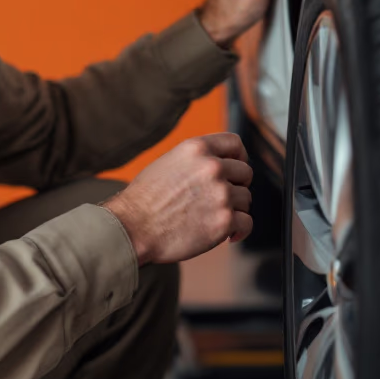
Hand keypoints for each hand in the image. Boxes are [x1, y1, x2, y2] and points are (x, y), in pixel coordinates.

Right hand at [102, 133, 253, 265]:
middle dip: (237, 186)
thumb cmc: (145, 199)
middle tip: (222, 200)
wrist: (132, 227)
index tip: (235, 171)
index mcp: (197, 148)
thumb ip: (197, 161)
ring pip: (246, 199)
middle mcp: (212, 167)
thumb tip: (220, 166)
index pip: (235, 143)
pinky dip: (239, 231)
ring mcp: (220, 194)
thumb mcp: (169, 162)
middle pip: (245, 173)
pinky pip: (247, 223)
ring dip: (234, 210)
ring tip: (215, 218)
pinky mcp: (224, 221)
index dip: (240, 157)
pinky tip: (228, 235)